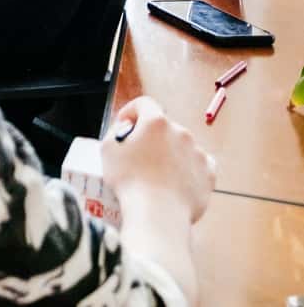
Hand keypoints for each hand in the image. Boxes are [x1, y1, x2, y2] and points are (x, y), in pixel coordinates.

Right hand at [103, 97, 214, 223]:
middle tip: (138, 155)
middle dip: (151, 137)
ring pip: (181, 146)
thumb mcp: (107, 150)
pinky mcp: (208, 173)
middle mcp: (181, 132)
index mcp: (156, 122)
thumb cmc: (130, 181)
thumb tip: (126, 129)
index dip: (132, 111)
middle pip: (163, 127)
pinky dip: (187, 168)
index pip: (144, 104)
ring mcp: (197, 153)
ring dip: (169, 153)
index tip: (125, 124)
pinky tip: (175, 180)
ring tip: (156, 173)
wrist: (158, 213)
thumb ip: (116, 132)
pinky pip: (197, 164)